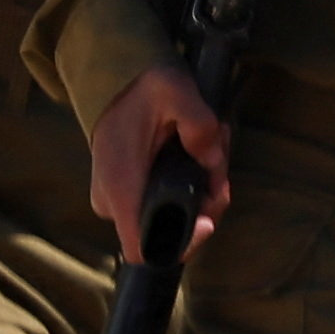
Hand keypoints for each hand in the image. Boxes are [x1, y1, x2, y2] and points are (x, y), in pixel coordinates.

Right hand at [87, 66, 226, 249]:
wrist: (118, 84)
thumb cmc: (144, 90)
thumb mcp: (175, 91)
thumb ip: (199, 125)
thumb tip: (212, 161)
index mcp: (121, 187)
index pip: (143, 248)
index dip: (180, 244)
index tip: (208, 221)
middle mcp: (116, 202)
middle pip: (173, 229)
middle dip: (207, 200)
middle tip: (219, 164)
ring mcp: (122, 200)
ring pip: (177, 212)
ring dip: (205, 184)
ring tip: (212, 145)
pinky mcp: (132, 192)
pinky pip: (171, 199)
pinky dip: (195, 180)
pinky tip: (202, 152)